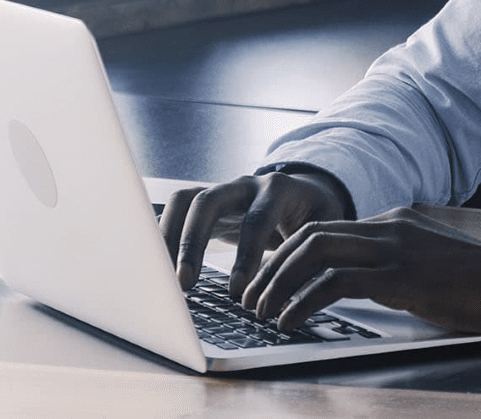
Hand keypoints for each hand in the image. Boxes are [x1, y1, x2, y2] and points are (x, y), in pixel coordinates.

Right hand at [159, 171, 350, 293]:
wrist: (305, 192)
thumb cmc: (314, 216)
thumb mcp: (323, 228)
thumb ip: (310, 251)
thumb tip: (297, 294)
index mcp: (279, 189)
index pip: (257, 218)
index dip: (245, 253)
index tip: (236, 290)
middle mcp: (244, 185)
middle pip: (208, 202)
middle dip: (192, 242)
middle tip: (185, 283)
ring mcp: (220, 190)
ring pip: (184, 202)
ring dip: (168, 239)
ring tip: (162, 278)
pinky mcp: (203, 202)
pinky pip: (175, 212)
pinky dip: (163, 237)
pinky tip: (157, 267)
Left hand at [240, 207, 480, 334]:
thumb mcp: (435, 268)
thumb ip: (400, 270)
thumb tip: (367, 290)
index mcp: (397, 222)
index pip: (328, 229)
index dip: (289, 254)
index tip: (269, 280)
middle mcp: (391, 226)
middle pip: (310, 234)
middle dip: (272, 266)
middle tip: (251, 297)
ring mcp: (395, 248)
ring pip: (313, 252)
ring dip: (278, 283)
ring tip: (261, 311)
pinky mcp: (400, 277)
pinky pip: (334, 284)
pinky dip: (303, 302)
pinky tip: (290, 322)